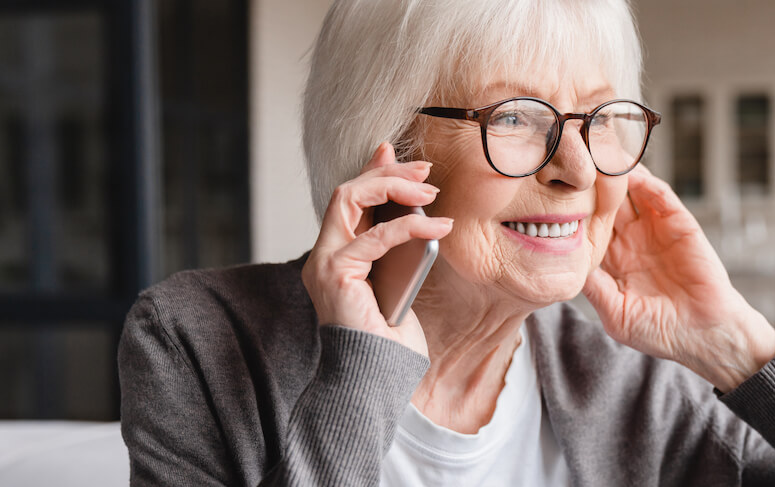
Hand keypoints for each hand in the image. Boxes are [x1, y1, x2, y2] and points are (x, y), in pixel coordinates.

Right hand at [301, 142, 452, 355]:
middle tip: (425, 170)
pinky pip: (374, 237)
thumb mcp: (400, 279)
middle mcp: (323, 256)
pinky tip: (439, 227)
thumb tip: (419, 210)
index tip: (394, 150)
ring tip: (431, 192)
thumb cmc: (390, 337)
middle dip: (386, 172)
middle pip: (346, 192)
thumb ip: (399, 246)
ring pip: (349, 200)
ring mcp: (324, 264)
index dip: (370, 170)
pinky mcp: (335, 274)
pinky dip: (409, 226)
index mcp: (336, 257)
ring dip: (393, 187)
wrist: (376, 376)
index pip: (348, 200)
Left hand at [582, 166, 774, 391]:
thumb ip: (594, 286)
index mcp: (611, 259)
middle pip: (604, 201)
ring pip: (629, 191)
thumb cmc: (659, 331)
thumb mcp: (615, 312)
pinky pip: (659, 195)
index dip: (570, 208)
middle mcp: (630, 238)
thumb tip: (564, 260)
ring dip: (614, 173)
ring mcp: (654, 228)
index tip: (547, 191)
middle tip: (569, 159)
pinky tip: (627, 170)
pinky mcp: (679, 223)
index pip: (585, 225)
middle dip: (588, 182)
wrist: (704, 335)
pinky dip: (644, 180)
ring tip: (596, 153)